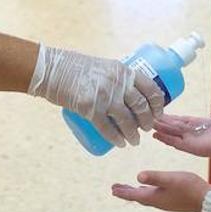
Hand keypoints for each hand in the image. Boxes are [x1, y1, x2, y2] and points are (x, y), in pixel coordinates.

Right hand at [29, 45, 165, 146]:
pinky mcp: (89, 108)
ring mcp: (103, 96)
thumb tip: (130, 94)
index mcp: (123, 71)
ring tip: (134, 141)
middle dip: (147, 121)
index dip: (158, 103)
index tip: (159, 113)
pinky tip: (120, 144)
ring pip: (126, 120)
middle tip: (146, 129)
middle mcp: (117, 83)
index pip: (150, 88)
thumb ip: (117, 78)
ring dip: (133, 134)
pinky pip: (107, 128)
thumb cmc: (76, 67)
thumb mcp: (104, 67)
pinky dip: (116, 139)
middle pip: (141, 106)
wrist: (52, 70)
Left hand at [112, 171, 210, 211]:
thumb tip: (137, 176)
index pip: (134, 194)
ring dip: (136, 192)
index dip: (123, 191)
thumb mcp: (171, 179)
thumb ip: (155, 177)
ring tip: (128, 188)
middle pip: (138, 196)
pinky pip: (153, 196)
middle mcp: (157, 202)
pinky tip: (150, 189)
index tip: (112, 189)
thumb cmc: (189, 187)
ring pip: (145, 197)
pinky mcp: (172, 200)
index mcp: (154, 197)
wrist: (207, 200)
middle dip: (127, 192)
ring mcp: (165, 202)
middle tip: (115, 188)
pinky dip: (146, 192)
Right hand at [154, 93, 210, 168]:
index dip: (170, 117)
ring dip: (160, 129)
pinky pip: (175, 142)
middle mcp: (192, 133)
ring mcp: (190, 140)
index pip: (181, 120)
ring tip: (148, 125)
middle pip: (173, 126)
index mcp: (198, 124)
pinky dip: (165, 139)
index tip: (159, 113)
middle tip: (148, 117)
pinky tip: (156, 135)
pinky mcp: (190, 147)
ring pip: (171, 133)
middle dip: (161, 122)